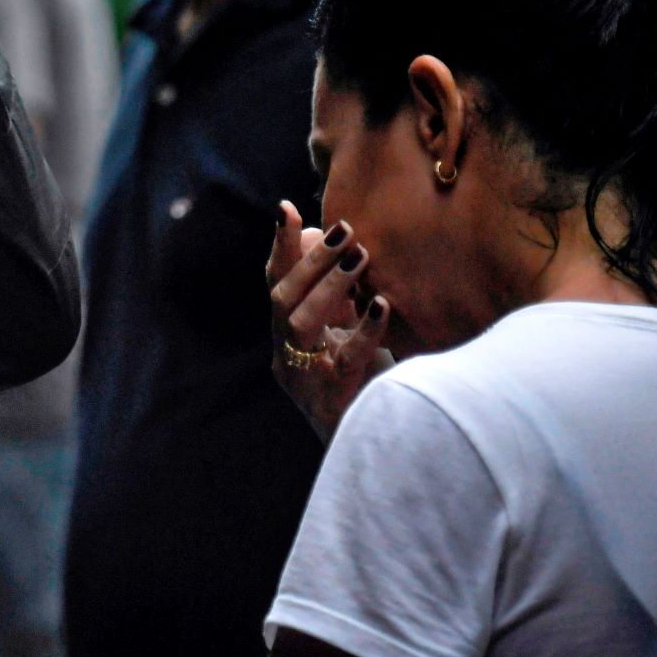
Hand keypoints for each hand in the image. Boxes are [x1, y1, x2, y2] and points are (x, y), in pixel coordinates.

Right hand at [267, 202, 393, 442]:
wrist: (367, 449)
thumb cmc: (357, 384)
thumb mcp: (340, 334)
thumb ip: (330, 294)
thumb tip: (322, 237)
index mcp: (285, 337)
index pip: (274, 283)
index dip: (278, 246)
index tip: (286, 208)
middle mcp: (286, 355)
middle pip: (283, 300)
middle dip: (310, 260)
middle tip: (344, 229)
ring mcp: (305, 378)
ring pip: (302, 323)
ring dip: (330, 286)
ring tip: (361, 257)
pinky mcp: (332, 397)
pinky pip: (345, 358)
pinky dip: (364, 330)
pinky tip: (382, 305)